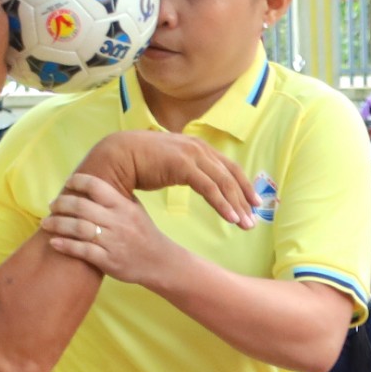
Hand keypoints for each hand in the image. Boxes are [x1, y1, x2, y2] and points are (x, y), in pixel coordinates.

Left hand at [43, 172, 175, 286]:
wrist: (160, 262)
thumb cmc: (144, 233)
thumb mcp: (135, 209)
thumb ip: (117, 196)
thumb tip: (92, 181)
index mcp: (123, 206)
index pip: (96, 186)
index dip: (78, 182)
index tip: (67, 184)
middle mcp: (117, 221)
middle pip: (81, 206)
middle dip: (60, 204)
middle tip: (51, 206)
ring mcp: (113, 242)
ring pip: (78, 228)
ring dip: (57, 224)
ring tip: (46, 223)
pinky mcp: (109, 261)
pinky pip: (82, 251)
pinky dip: (65, 245)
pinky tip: (53, 242)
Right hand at [78, 132, 255, 227]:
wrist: (116, 156)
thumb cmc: (140, 163)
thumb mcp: (171, 165)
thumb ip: (188, 170)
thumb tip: (199, 180)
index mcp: (198, 147)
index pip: (228, 167)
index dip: (243, 185)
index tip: (254, 203)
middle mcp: (198, 148)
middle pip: (231, 175)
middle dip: (245, 198)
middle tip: (254, 219)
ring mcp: (191, 155)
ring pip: (223, 183)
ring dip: (237, 205)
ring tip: (246, 224)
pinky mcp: (183, 165)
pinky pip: (209, 188)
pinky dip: (222, 204)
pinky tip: (230, 218)